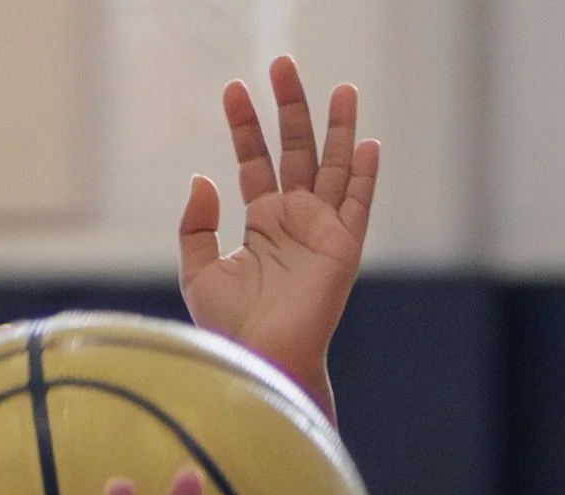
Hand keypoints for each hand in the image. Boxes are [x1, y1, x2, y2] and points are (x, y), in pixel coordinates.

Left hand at [178, 57, 377, 412]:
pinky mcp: (343, 250)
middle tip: (282, 63)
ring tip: (341, 87)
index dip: (245, 126)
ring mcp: (321, 233)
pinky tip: (368, 143)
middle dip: (291, 108)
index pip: (255, 161)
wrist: (259, 361)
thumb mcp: (198, 271)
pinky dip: (365, 176)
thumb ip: (197, 226)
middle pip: (296, 151)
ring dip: (338, 128)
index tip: (233, 89)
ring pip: (333, 167)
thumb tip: (203, 178)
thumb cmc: (229, 329)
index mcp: (263, 224)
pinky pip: (358, 205)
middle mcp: (295, 222)